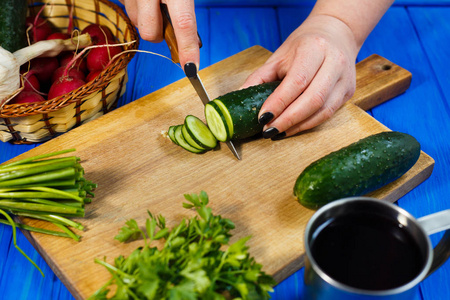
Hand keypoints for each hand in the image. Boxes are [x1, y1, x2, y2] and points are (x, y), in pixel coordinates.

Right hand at [119, 0, 199, 68]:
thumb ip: (185, 12)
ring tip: (152, 3)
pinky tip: (142, 0)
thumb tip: (192, 43)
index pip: (183, 23)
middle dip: (158, 34)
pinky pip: (127, 12)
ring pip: (136, 24)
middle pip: (150, 33)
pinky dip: (136, 10)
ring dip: (146, 21)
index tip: (191, 68)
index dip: (188, 48)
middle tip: (165, 20)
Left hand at [242, 14, 358, 139]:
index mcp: (314, 49)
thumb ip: (259, 78)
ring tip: (278, 132)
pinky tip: (293, 128)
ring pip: (323, 111)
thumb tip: (239, 97)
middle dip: (288, 119)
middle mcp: (335, 62)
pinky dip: (308, 124)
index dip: (279, 103)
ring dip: (298, 126)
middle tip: (268, 130)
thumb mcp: (278, 57)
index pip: (297, 81)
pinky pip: (328, 114)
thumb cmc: (303, 46)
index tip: (262, 118)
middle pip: (312, 99)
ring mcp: (344, 78)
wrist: (336, 34)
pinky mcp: (348, 91)